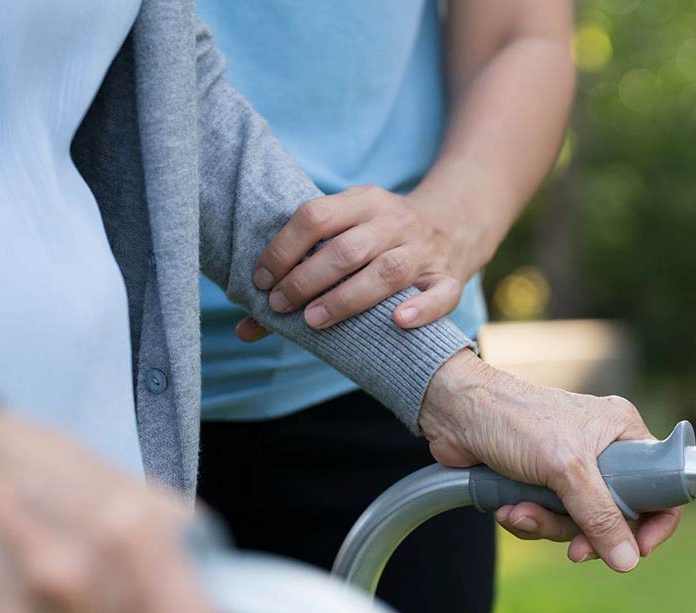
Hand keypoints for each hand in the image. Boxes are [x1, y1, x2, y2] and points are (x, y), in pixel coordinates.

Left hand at [238, 185, 463, 341]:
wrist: (452, 226)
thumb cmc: (377, 241)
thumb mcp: (343, 236)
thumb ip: (297, 274)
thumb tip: (243, 329)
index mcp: (363, 201)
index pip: (315, 216)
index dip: (283, 250)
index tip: (261, 281)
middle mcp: (395, 221)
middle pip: (348, 249)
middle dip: (307, 279)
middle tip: (279, 305)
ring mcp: (424, 250)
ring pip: (388, 270)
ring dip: (346, 298)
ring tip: (313, 321)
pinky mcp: (448, 278)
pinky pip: (442, 293)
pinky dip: (421, 308)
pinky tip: (397, 321)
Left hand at [418, 352, 682, 571]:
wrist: (454, 412)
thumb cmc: (514, 419)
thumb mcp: (565, 468)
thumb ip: (599, 515)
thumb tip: (628, 560)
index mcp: (622, 432)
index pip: (661, 485)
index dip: (653, 523)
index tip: (636, 551)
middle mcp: (603, 450)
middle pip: (616, 514)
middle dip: (584, 532)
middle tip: (571, 549)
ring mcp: (571, 468)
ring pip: (578, 522)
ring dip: (546, 525)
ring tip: (519, 511)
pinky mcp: (541, 483)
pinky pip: (549, 519)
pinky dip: (528, 520)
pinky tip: (507, 507)